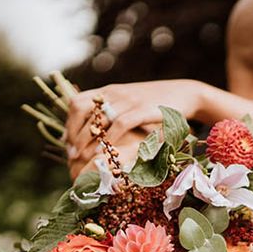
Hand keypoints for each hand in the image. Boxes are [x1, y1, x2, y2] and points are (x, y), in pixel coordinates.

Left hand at [65, 79, 205, 170]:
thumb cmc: (156, 105)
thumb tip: (94, 137)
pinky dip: (110, 139)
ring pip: (99, 119)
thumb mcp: (130, 105)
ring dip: (88, 140)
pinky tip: (105, 153)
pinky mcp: (145, 109)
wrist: (185, 93)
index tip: (67, 143)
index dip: (69, 123)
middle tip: (72, 156)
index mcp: (109, 91)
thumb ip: (113, 115)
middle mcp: (115, 93)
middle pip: (81, 109)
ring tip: (83, 159)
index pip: (77, 102)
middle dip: (74, 134)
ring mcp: (130, 100)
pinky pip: (121, 124)